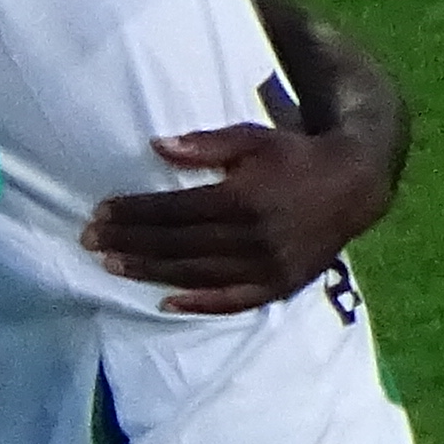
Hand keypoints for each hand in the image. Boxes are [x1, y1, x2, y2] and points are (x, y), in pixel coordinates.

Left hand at [83, 122, 390, 309]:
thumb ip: (207, 144)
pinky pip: (232, 300)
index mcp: (244, 198)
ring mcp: (267, 265)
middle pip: (177, 243)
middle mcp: (253, 236)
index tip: (99, 213)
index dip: (134, 212)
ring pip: (196, 273)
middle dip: (129, 242)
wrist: (355, 185)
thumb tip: (157, 146)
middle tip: (88, 241)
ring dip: (150, 272)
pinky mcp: (278, 285)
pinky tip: (165, 303)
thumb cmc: (294, 156)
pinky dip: (198, 304)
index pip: (174, 210)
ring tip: (110, 267)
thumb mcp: (254, 138)